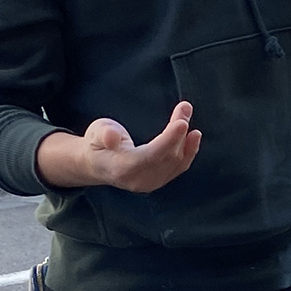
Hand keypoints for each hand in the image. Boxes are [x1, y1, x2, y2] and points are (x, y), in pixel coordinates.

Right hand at [36, 104, 200, 193]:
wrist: (98, 164)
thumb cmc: (97, 143)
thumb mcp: (96, 132)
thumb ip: (104, 134)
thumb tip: (112, 136)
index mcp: (123, 168)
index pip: (151, 155)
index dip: (168, 140)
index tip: (182, 122)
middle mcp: (139, 180)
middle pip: (167, 157)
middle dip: (179, 132)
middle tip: (185, 107)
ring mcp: (151, 183)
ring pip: (176, 162)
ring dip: (186, 138)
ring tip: (186, 113)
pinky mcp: (159, 181)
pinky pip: (178, 167)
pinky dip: (189, 151)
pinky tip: (194, 136)